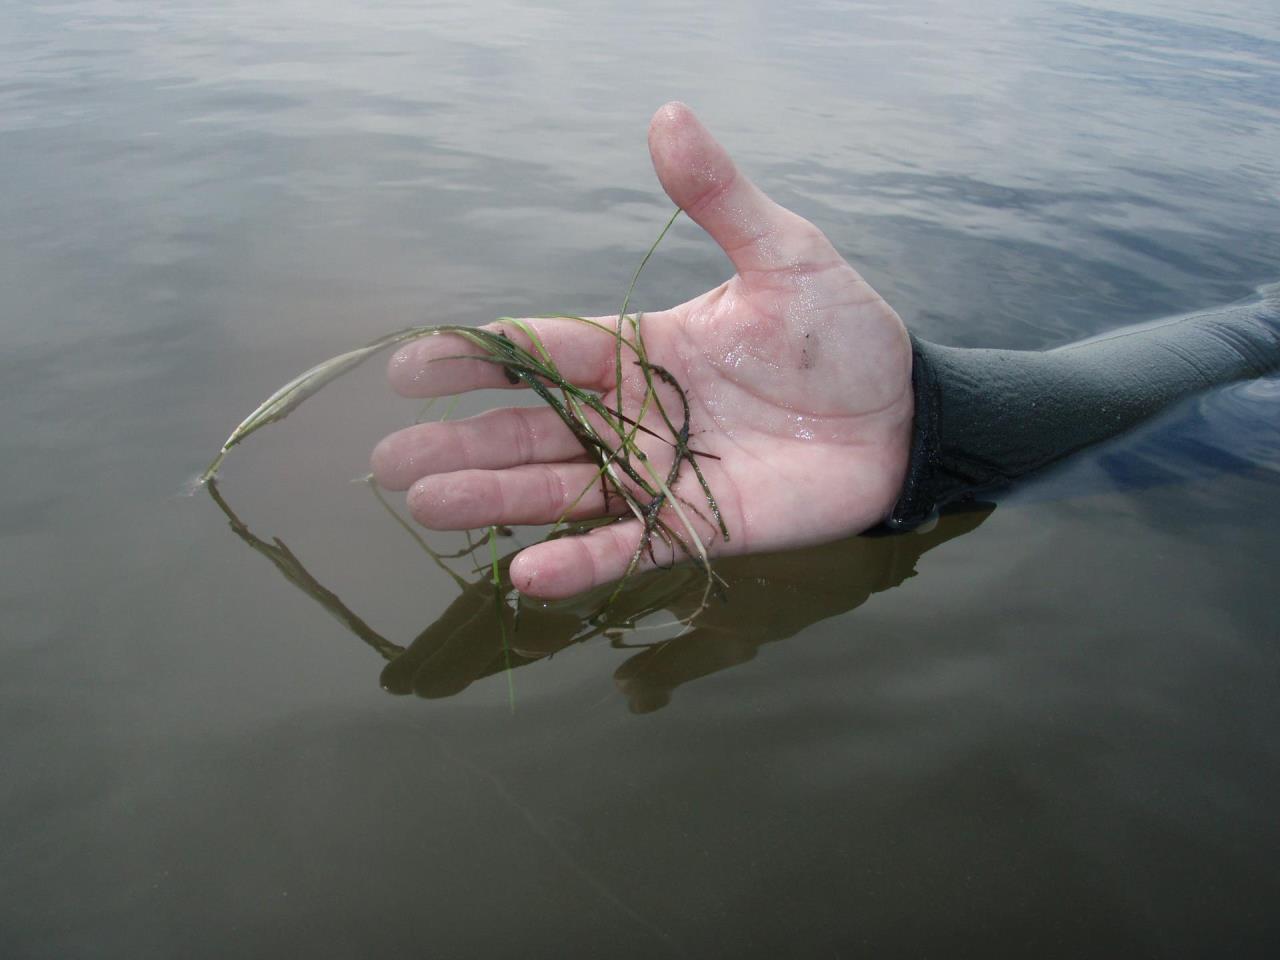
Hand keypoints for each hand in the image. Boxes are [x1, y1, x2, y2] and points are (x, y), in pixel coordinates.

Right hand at [371, 102, 914, 598]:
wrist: (902, 417)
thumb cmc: (843, 333)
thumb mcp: (785, 255)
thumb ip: (720, 199)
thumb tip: (666, 115)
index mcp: (641, 347)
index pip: (542, 350)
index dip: (476, 358)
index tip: (408, 365)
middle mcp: (634, 414)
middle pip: (531, 430)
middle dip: (461, 444)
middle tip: (388, 463)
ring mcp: (660, 475)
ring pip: (561, 491)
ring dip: (495, 500)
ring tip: (426, 507)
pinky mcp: (695, 528)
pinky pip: (627, 548)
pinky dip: (580, 562)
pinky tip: (527, 573)